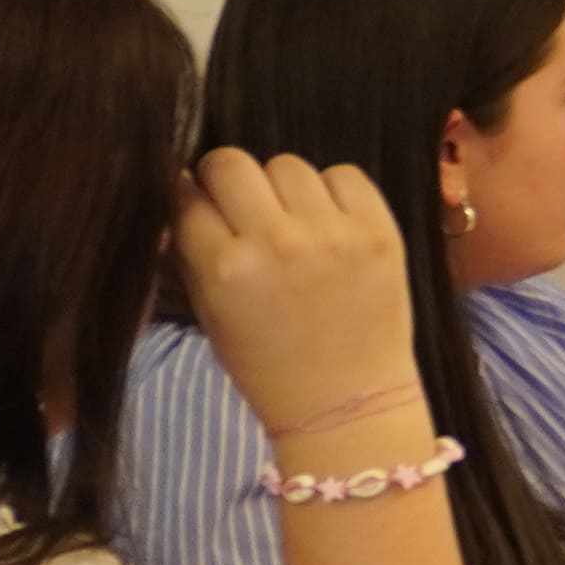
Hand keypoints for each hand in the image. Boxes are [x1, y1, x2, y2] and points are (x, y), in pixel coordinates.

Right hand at [173, 150, 419, 444]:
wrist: (348, 401)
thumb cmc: (269, 364)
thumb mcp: (210, 314)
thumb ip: (194, 252)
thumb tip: (186, 192)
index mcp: (225, 270)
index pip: (186, 195)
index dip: (190, 198)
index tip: (200, 206)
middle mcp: (276, 243)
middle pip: (232, 163)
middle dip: (226, 181)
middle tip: (241, 206)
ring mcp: (332, 234)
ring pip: (287, 165)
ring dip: (282, 189)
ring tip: (292, 223)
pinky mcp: (379, 231)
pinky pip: (345, 176)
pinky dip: (332, 192)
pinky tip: (330, 224)